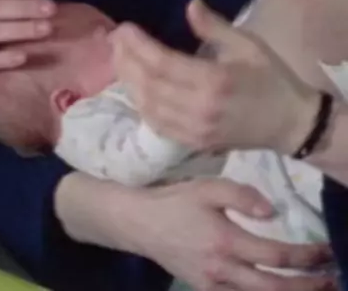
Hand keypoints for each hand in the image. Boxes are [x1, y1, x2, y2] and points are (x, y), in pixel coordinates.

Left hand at [112, 0, 319, 155]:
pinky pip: (157, 124)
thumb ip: (214, 26)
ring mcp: (195, 129)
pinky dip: (140, 105)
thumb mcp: (247, 44)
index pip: (162, 63)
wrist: (289, 123)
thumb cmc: (270, 78)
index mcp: (214, 80)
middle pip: (149, 84)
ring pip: (148, 106)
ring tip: (118, 58)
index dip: (138, 45)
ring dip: (128, 82)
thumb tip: (190, 4)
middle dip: (126, 60)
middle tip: (113, 39)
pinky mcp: (194, 143)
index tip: (124, 28)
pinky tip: (133, 87)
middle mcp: (199, 108)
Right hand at [137, 177, 333, 290]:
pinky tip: (273, 290)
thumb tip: (274, 213)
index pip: (275, 257)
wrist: (139, 224)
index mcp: (225, 241)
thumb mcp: (208, 187)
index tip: (325, 251)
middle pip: (273, 289)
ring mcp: (213, 285)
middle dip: (306, 286)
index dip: (305, 257)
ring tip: (313, 288)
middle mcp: (222, 270)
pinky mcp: (205, 290)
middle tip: (330, 280)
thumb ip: (242, 196)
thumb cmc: (175, 201)